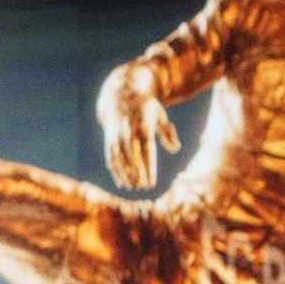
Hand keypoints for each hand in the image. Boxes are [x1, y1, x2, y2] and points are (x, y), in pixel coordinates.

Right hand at [99, 69, 176, 190]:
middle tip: (143, 187)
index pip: (147, 149)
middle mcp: (128, 130)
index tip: (152, 182)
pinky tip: (122, 183)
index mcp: (143, 124)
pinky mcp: (109, 139)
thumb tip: (175, 148)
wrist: (119, 96)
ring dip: (125, 174)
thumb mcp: (160, 115)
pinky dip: (116, 171)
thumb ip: (168, 132)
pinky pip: (111, 158)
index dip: (149, 167)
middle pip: (132, 155)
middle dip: (137, 172)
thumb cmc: (145, 108)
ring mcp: (117, 135)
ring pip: (119, 158)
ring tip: (133, 187)